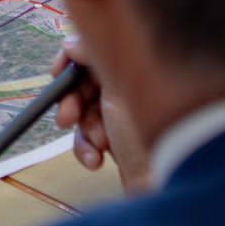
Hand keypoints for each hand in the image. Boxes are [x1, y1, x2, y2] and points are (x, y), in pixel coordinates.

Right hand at [54, 36, 149, 192]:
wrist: (167, 183)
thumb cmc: (153, 133)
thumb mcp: (118, 86)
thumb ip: (94, 56)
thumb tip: (72, 41)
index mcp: (135, 64)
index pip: (95, 50)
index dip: (72, 60)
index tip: (57, 72)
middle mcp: (130, 86)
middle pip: (84, 82)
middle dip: (73, 102)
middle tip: (68, 117)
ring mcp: (123, 115)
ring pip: (83, 113)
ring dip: (84, 130)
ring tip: (98, 143)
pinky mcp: (118, 141)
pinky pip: (88, 138)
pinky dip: (87, 149)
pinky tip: (97, 159)